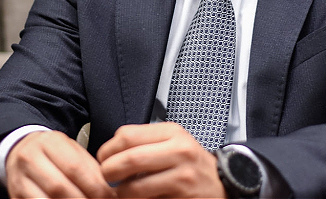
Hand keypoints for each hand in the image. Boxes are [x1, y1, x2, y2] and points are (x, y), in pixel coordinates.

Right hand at [6, 129, 115, 197]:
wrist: (20, 151)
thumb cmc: (54, 153)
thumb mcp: (72, 151)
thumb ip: (90, 169)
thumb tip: (111, 191)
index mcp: (50, 143)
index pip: (75, 167)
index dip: (94, 186)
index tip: (108, 197)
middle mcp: (30, 159)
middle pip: (59, 187)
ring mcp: (19, 180)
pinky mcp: (15, 196)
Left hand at [97, 122, 225, 197]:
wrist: (222, 184)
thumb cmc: (191, 165)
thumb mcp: (173, 142)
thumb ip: (145, 141)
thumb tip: (110, 150)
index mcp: (172, 132)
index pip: (127, 135)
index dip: (108, 149)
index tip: (104, 158)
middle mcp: (179, 150)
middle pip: (129, 159)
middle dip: (108, 172)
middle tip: (106, 177)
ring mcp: (182, 175)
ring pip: (134, 186)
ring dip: (121, 193)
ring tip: (122, 192)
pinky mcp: (182, 196)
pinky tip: (141, 198)